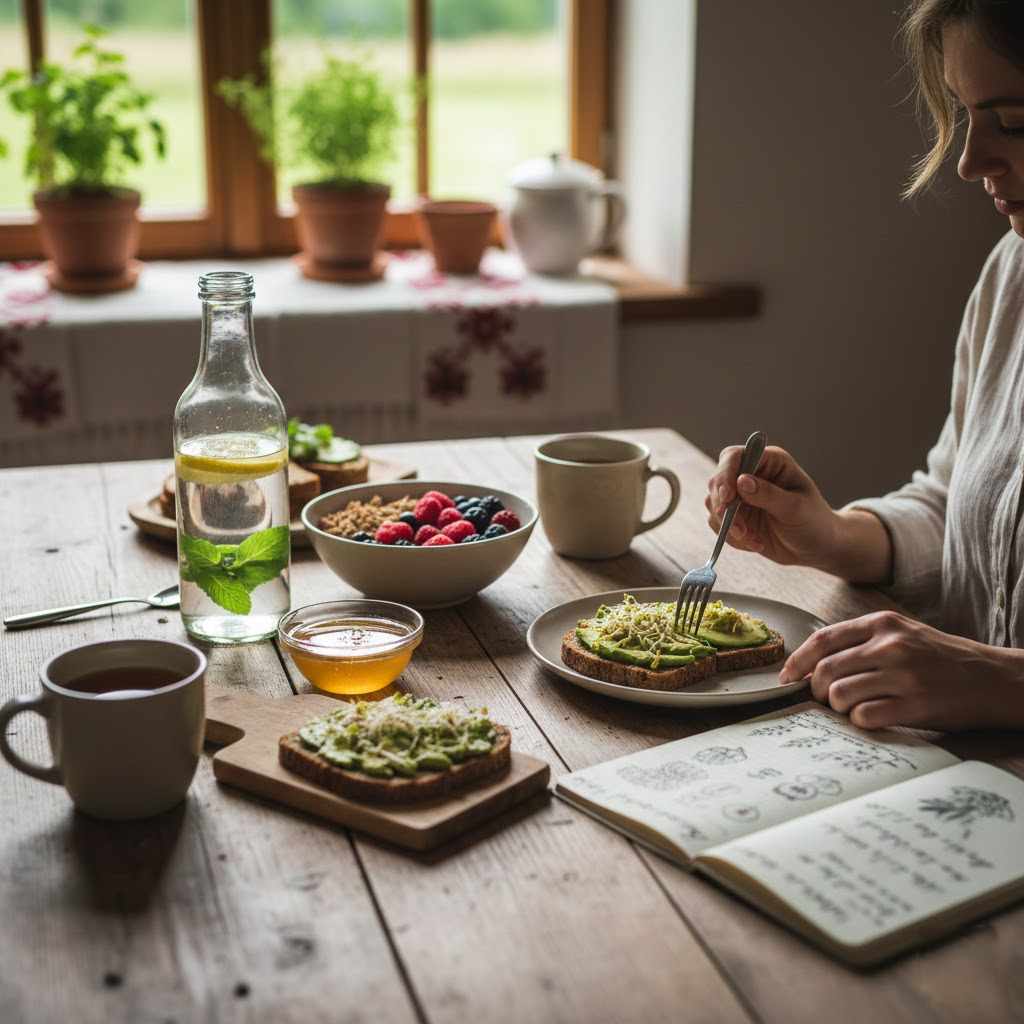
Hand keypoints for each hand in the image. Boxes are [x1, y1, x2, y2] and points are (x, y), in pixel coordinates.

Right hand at [704, 444, 838, 566]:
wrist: (816, 548)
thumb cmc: (814, 522)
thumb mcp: (796, 508)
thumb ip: (769, 494)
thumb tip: (741, 481)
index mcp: (769, 462)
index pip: (734, 457)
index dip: (725, 474)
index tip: (727, 498)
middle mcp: (751, 474)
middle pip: (718, 481)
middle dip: (724, 508)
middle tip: (741, 530)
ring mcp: (740, 496)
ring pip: (713, 503)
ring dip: (728, 525)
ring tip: (753, 539)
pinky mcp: (735, 515)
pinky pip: (718, 523)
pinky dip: (731, 536)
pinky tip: (755, 542)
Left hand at [779, 610, 1023, 730]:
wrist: (994, 679)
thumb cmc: (941, 659)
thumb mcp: (902, 634)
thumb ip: (861, 643)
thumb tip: (811, 665)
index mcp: (882, 624)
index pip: (822, 640)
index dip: (796, 661)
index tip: (786, 678)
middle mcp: (890, 645)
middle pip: (824, 670)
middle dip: (814, 690)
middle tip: (823, 699)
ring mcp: (902, 675)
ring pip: (838, 694)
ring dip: (837, 707)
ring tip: (852, 708)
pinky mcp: (914, 704)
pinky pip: (863, 716)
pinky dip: (859, 721)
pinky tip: (873, 717)